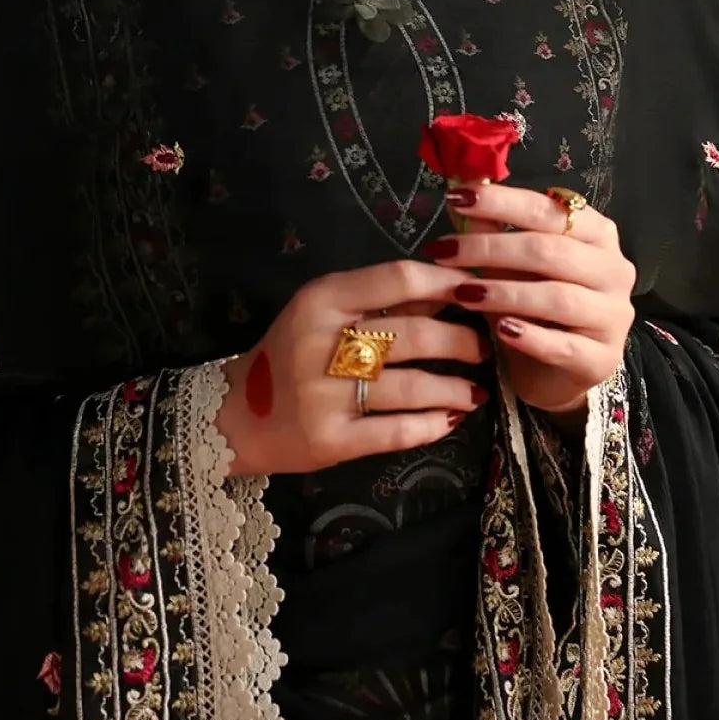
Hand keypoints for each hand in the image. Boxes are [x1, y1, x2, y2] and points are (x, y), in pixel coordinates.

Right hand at [216, 259, 492, 476]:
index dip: (448, 284)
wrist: (235, 414)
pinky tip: (450, 419)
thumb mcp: (324, 312)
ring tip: (476, 390)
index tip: (478, 292)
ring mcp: (324, 395)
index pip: (399, 279)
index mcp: (321, 299)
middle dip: (462, 343)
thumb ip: (380, 301)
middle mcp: (321, 342)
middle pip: (415, 335)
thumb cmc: (289, 353)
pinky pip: (397, 432)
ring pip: (413, 388)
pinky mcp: (330, 440)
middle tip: (483, 348)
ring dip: (456, 390)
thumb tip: (451, 288)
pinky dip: (432, 425)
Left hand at [421, 181, 635, 417]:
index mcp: (596, 233)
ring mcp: (613, 316)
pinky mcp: (602, 358)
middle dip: (491, 248)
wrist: (552, 371)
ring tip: (462, 293)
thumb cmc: (531, 306)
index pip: (548, 209)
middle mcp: (614, 269)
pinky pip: (564, 345)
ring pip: (558, 297)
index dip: (502, 202)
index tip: (457, 198)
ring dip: (504, 292)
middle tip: (444, 251)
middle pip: (551, 251)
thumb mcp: (508, 264)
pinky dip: (530, 336)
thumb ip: (489, 228)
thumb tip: (460, 188)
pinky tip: (500, 329)